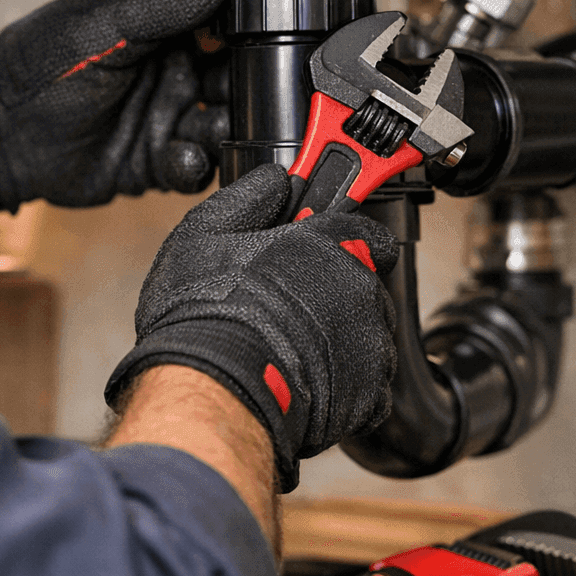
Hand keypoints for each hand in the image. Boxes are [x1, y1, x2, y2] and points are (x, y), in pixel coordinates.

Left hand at [0, 0, 231, 222]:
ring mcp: (168, 120)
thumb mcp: (103, 24)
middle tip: (251, 94)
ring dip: (230, 129)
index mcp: (166, 30)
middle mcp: (174, 74)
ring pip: (224, 126)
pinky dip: (197, 165)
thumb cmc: (39, 66)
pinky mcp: (156, 165)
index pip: (228, 26)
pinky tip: (181, 155)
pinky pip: (195, 168)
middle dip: (252, 89)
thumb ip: (164, 6)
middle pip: (238, 81)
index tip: (263, 41)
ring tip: (215, 126)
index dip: (250, 34)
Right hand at [104, 165, 398, 491]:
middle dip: (332, 298)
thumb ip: (247, 198)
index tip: (318, 256)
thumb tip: (274, 180)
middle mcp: (361, 290)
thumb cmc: (204, 315)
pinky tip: (302, 383)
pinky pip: (366, 387)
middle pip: (362, 288)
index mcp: (328, 245)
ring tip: (287, 352)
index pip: (365, 233)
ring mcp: (371, 345)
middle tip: (285, 312)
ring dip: (337, 343)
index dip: (339, 245)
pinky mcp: (372, 395)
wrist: (213, 390)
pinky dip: (343, 388)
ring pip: (366, 337)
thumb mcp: (203, 234)